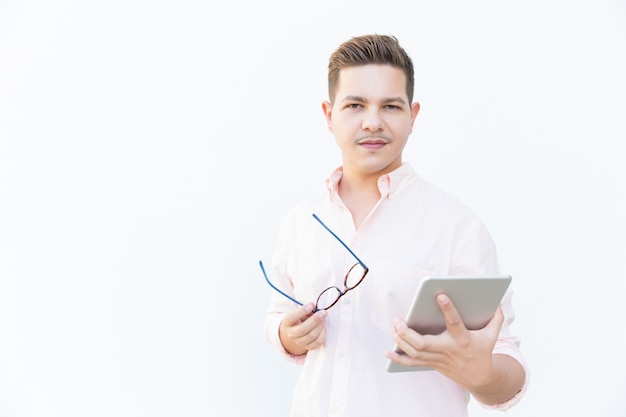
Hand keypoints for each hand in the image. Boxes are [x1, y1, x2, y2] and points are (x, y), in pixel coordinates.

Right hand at [279, 303, 327, 354]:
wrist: (298, 333)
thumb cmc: (301, 318)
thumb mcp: (301, 312)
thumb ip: (307, 309)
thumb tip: (315, 308)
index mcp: (287, 322)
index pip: (292, 317)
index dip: (302, 311)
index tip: (312, 304)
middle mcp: (291, 334)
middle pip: (303, 329)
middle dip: (315, 320)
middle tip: (323, 312)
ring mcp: (299, 342)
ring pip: (312, 335)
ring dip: (320, 326)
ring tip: (323, 319)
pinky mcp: (309, 347)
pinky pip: (318, 342)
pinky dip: (323, 333)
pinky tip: (323, 326)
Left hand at [385, 293, 503, 388]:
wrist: (479, 378)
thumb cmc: (482, 351)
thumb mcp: (492, 335)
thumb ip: (495, 318)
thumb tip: (498, 302)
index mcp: (463, 339)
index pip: (455, 323)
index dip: (448, 309)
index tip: (439, 295)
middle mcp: (448, 350)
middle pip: (424, 344)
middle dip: (408, 332)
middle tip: (398, 320)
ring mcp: (438, 359)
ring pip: (416, 353)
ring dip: (401, 341)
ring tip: (394, 327)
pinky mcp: (432, 364)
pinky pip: (412, 364)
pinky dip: (399, 358)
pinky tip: (388, 352)